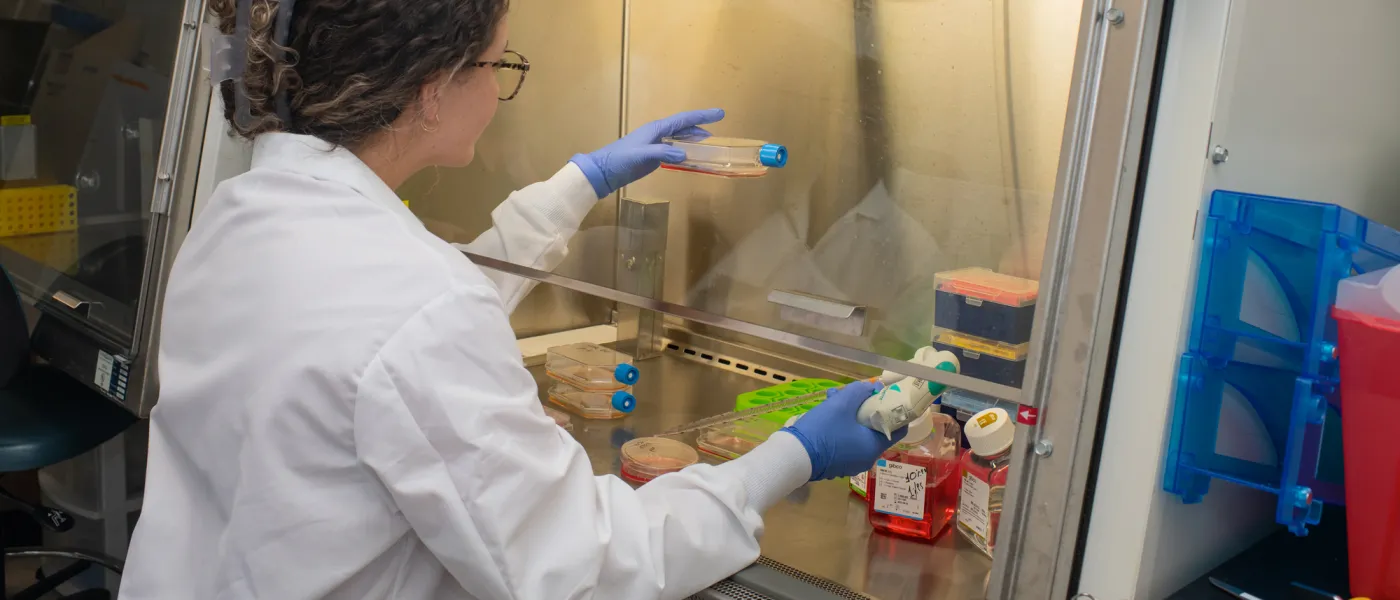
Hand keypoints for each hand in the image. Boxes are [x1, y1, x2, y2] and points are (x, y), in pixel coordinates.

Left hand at [570, 108, 724, 197]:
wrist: (603, 171)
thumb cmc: (620, 160)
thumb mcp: (641, 156)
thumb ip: (662, 153)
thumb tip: (685, 155)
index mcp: (656, 129)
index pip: (684, 119)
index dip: (702, 116)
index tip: (720, 113)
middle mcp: (658, 133)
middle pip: (684, 126)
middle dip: (701, 124)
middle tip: (718, 124)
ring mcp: (656, 145)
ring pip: (680, 138)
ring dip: (694, 138)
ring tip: (709, 142)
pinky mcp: (653, 156)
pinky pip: (674, 150)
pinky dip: (686, 150)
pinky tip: (692, 156)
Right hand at [781, 380, 905, 480]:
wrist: (792, 457)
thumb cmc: (823, 430)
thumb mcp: (842, 404)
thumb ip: (860, 392)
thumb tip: (872, 387)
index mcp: (874, 446)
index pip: (898, 429)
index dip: (894, 410)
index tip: (885, 396)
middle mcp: (866, 458)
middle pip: (874, 428)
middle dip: (864, 407)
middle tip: (853, 393)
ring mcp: (850, 463)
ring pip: (857, 433)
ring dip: (849, 414)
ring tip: (832, 397)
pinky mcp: (836, 464)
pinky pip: (845, 441)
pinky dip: (841, 426)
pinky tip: (826, 412)